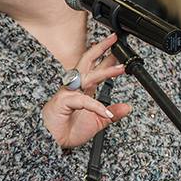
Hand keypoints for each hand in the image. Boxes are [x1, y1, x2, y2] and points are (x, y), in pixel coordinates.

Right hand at [41, 34, 131, 148]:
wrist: (53, 142)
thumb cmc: (68, 130)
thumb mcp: (97, 122)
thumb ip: (111, 113)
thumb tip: (127, 108)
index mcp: (83, 89)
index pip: (96, 68)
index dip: (107, 57)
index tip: (118, 47)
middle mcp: (75, 87)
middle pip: (87, 61)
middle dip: (100, 48)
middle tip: (114, 38)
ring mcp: (68, 92)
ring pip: (88, 77)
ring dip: (106, 71)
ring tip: (122, 68)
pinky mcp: (63, 102)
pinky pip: (83, 100)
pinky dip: (97, 106)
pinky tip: (107, 112)